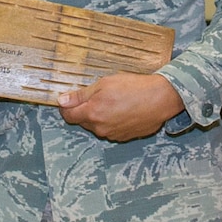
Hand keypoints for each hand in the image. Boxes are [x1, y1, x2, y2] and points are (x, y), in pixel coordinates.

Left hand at [58, 73, 182, 141]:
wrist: (160, 99)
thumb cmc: (134, 88)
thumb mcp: (104, 84)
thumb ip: (81, 95)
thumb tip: (61, 101)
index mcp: (92, 114)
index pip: (68, 116)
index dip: (66, 107)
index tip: (68, 100)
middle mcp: (100, 128)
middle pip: (82, 121)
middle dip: (85, 110)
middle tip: (97, 96)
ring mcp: (113, 134)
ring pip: (97, 126)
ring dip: (99, 116)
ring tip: (114, 101)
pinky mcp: (124, 137)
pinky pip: (111, 129)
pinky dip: (112, 121)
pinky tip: (123, 109)